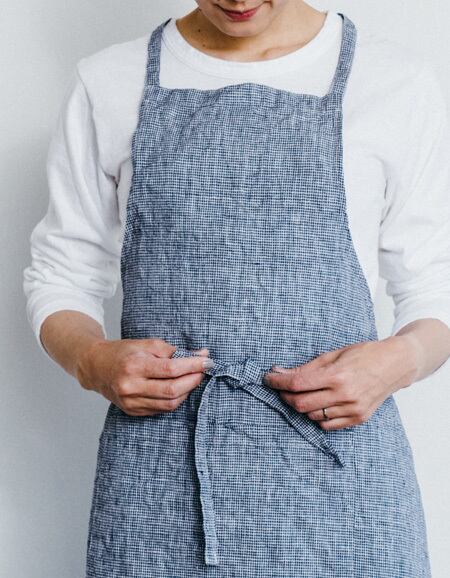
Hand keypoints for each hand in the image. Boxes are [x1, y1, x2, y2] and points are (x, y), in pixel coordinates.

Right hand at [75, 337, 211, 415]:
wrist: (96, 367)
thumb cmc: (123, 352)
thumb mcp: (147, 344)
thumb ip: (173, 351)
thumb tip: (200, 355)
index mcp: (134, 366)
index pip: (171, 369)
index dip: (192, 366)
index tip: (207, 361)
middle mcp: (131, 387)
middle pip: (172, 390)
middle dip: (193, 380)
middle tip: (203, 370)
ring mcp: (131, 402)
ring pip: (169, 404)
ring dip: (187, 391)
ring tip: (193, 379)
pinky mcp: (132, 411)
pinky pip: (161, 409)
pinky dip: (174, 399)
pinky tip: (179, 388)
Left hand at [263, 336, 417, 429]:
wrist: (395, 365)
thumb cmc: (363, 354)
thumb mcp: (333, 354)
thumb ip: (307, 367)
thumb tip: (280, 372)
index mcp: (337, 375)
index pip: (297, 383)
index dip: (277, 382)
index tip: (268, 378)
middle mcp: (344, 395)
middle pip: (301, 404)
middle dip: (285, 396)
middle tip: (280, 387)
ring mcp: (352, 409)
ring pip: (312, 416)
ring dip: (300, 406)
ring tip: (299, 394)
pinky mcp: (358, 419)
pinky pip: (327, 425)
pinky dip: (316, 417)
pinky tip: (317, 404)